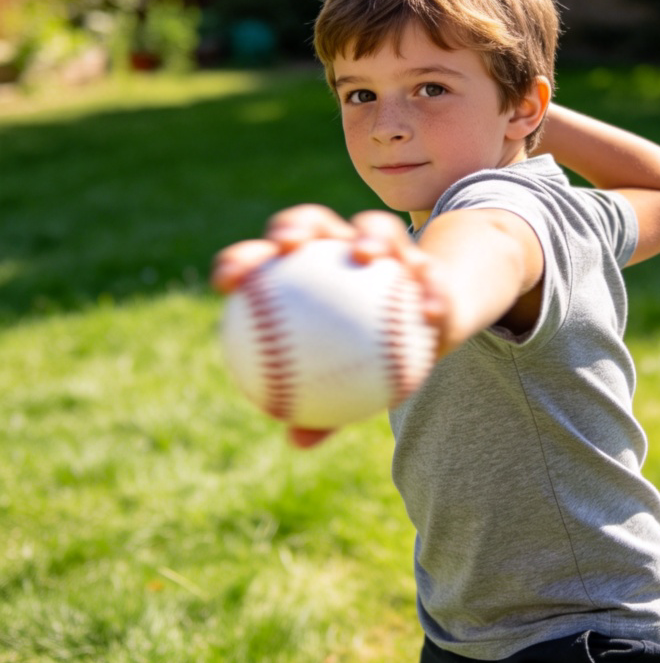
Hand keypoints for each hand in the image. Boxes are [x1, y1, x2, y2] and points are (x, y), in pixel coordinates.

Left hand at [211, 204, 449, 447]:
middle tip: (287, 247)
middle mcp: (342, 250)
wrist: (425, 325)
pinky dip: (427, 288)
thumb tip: (297, 441)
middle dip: (295, 225)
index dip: (242, 261)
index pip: (265, 258)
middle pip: (312, 222)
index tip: (228, 282)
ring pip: (374, 228)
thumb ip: (322, 407)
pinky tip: (429, 312)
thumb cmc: (369, 357)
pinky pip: (428, 270)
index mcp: (308, 270)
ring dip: (369, 236)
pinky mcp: (426, 261)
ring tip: (366, 256)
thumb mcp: (346, 385)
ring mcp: (386, 250)